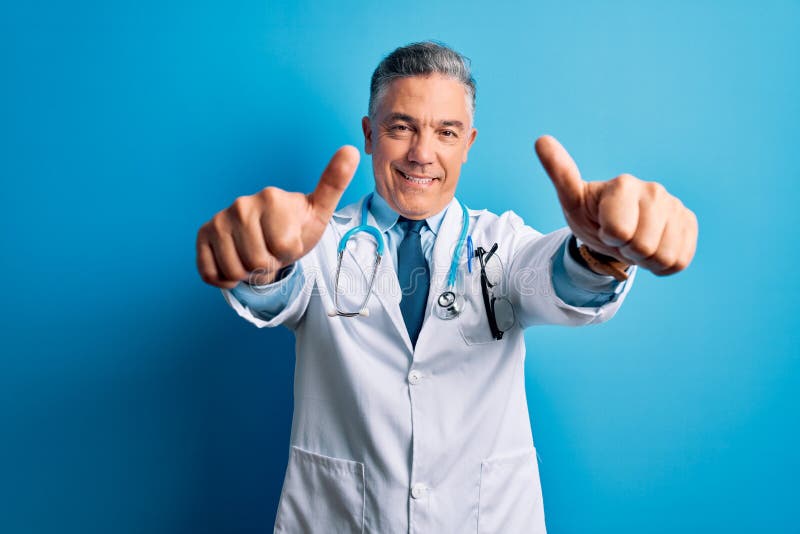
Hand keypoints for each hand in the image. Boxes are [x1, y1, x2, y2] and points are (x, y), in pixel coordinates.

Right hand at [196, 145, 359, 287]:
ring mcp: (219, 218)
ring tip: (256, 255)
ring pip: (234, 270)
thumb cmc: (296, 226)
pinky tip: (235, 262)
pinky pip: (211, 273)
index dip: (290, 253)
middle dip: (268, 265)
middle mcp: (241, 204)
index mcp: (271, 197)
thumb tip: (352, 149)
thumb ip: (334, 182)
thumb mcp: (320, 210)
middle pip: (257, 262)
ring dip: (248, 273)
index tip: (290, 240)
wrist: (270, 238)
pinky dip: (225, 279)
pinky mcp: (203, 234)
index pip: (284, 249)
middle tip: (272, 250)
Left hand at [535, 135, 697, 275]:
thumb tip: (541, 140)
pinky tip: (653, 246)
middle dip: (628, 250)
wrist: (614, 229)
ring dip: (645, 259)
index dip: (610, 237)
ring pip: (664, 256)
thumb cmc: (591, 214)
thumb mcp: (571, 199)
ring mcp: (675, 205)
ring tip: (634, 241)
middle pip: (643, 247)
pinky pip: (679, 260)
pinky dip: (662, 264)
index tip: (603, 226)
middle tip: (619, 237)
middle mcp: (654, 190)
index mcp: (624, 185)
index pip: (620, 232)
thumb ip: (560, 173)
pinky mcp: (688, 222)